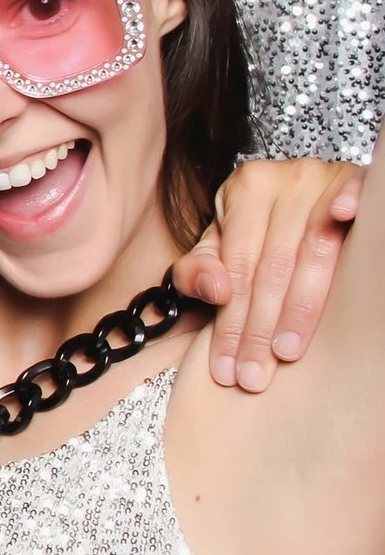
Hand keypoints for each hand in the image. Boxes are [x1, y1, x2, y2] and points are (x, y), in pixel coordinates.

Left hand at [174, 159, 364, 391]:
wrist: (309, 192)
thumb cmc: (265, 226)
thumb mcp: (224, 244)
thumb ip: (201, 268)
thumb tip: (215, 291)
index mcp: (246, 188)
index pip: (237, 269)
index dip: (232, 323)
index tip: (227, 368)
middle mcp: (284, 179)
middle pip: (271, 268)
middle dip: (260, 330)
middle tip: (253, 376)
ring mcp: (322, 178)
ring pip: (312, 252)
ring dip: (300, 308)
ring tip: (286, 353)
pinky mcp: (353, 179)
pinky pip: (353, 194)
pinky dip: (347, 207)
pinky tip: (345, 218)